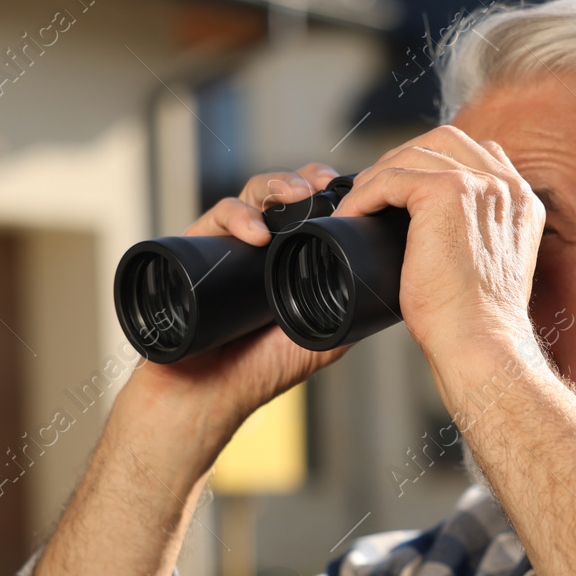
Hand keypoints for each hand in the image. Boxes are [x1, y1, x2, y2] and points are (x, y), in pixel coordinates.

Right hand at [118, 164, 349, 472]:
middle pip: (279, 194)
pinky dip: (237, 218)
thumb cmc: (256, 372)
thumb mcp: (319, 342)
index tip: (346, 187)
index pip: (308, 212)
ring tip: (294, 196)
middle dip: (302, 180)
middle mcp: (256, 248)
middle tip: (320, 183)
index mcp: (286, 260)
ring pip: (250, 196)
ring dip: (275, 186)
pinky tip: (256, 235)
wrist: (204, 395)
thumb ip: (347, 313)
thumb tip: (381, 291)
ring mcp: (225, 248)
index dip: (325, 193)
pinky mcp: (194, 250)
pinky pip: (215, 220)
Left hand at [332, 127, 544, 364]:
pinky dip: (363, 195)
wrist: (480, 343)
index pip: (476, 155)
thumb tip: (428, 233)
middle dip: (403, 158)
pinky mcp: (447, 193)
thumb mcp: (485, 270)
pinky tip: (351, 216)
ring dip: (377, 176)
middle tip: (374, 190)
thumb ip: (473, 238)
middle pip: (445, 140)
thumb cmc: (475, 324)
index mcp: (521, 202)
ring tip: (356, 205)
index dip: (433, 165)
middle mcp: (507, 186)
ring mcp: (479, 185)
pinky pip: (390, 178)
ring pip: (414, 155)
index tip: (404, 191)